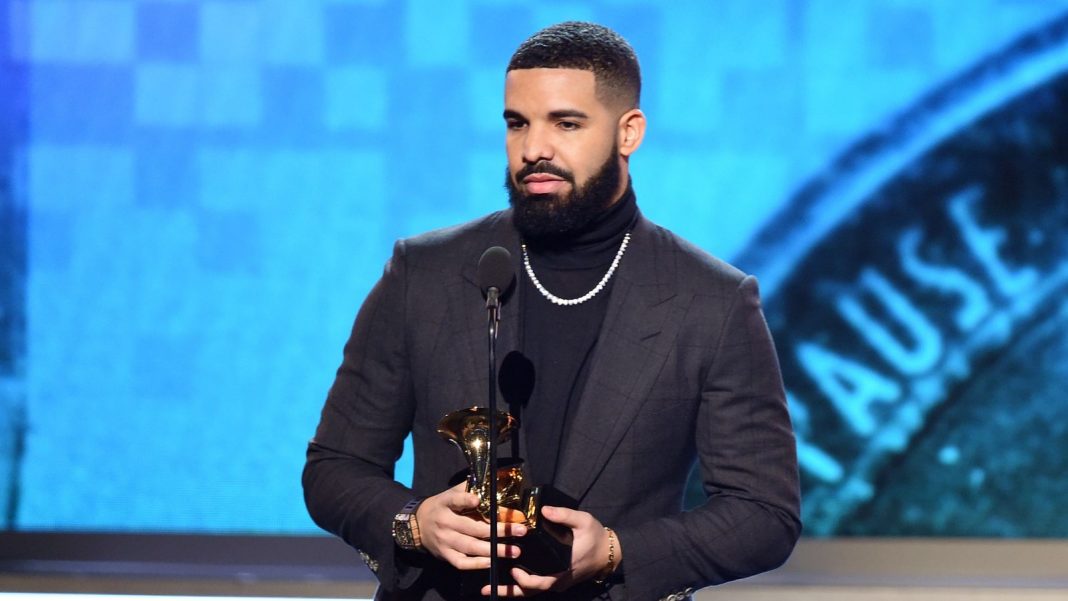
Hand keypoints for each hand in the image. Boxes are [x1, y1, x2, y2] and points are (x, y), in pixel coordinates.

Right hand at [416, 482, 526, 569]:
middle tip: (521, 531)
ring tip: (514, 551)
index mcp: (446, 503)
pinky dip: (477, 564)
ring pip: (471, 547)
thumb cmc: (443, 507)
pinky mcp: (445, 555)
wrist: (418, 525)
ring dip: (495, 550)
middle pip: (472, 527)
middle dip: (498, 530)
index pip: (455, 500)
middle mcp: (445, 522)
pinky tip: (493, 561)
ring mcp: (445, 540)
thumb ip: (473, 489)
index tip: (478, 500)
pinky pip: (462, 562)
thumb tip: (498, 484)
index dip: (466, 500)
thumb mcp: (453, 494)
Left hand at [481, 505, 619, 596]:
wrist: (609, 553)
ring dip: (511, 591)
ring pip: (531, 592)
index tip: (514, 570)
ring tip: (490, 589)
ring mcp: (557, 583)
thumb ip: (564, 515)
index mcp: (564, 570)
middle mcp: (558, 581)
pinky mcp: (556, 580)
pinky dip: (521, 585)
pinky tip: (506, 579)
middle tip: (487, 590)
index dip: (525, 580)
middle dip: (508, 592)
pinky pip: (536, 586)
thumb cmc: (596, 536)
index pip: (541, 582)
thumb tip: (544, 509)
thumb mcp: (583, 521)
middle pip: (530, 592)